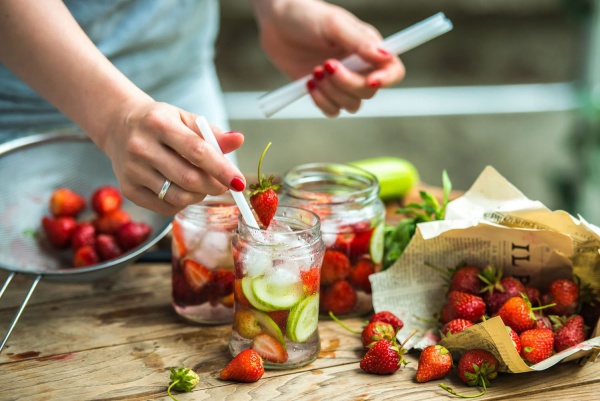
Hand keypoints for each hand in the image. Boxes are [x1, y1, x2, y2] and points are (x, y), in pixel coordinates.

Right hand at [101, 100, 244, 215]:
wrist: (120, 126)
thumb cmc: (160, 122)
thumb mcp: (185, 119)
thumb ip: (212, 132)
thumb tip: (238, 140)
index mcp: (158, 123)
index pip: (197, 151)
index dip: (222, 169)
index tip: (240, 182)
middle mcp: (141, 147)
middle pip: (189, 178)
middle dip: (214, 186)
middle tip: (224, 185)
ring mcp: (132, 171)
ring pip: (178, 197)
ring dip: (199, 195)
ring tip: (202, 184)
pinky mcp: (128, 190)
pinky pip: (165, 208)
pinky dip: (182, 203)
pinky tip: (183, 190)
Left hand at [252, 0, 404, 116]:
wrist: (276, 23)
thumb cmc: (306, 15)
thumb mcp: (334, 24)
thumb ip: (359, 42)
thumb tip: (385, 57)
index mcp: (369, 48)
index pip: (393, 71)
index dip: (386, 80)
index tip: (370, 80)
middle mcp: (359, 67)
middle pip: (369, 92)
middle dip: (347, 83)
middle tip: (326, 65)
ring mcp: (341, 82)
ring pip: (351, 104)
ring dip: (331, 93)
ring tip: (315, 71)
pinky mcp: (324, 92)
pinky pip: (332, 111)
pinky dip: (321, 101)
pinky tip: (308, 83)